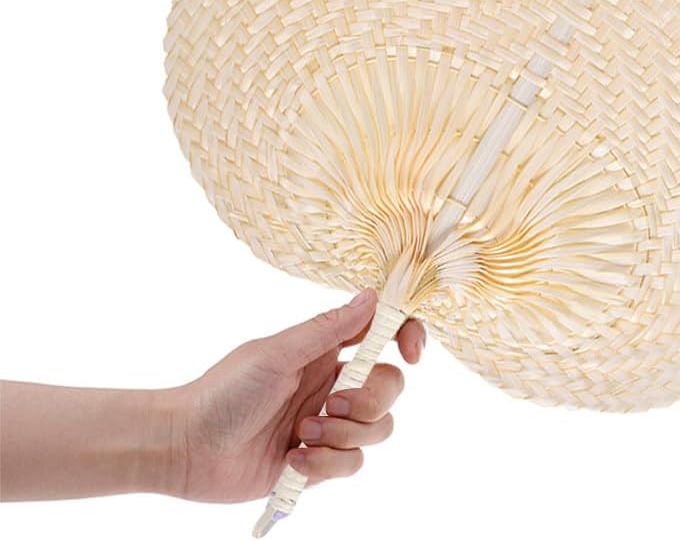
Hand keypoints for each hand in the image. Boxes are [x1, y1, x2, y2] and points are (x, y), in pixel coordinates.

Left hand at [169, 289, 424, 501]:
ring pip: (377, 430)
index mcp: (324, 351)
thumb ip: (328, 329)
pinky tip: (292, 460)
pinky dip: (325, 464)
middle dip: (371, 400)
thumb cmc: (224, 392)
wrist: (186, 448)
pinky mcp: (318, 463)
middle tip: (334, 405)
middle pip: (389, 387)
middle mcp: (332, 385)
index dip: (407, 337)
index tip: (411, 353)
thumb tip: (373, 296)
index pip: (381, 335)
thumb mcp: (278, 354)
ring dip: (344, 436)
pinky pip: (352, 464)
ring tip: (302, 435)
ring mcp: (327, 425)